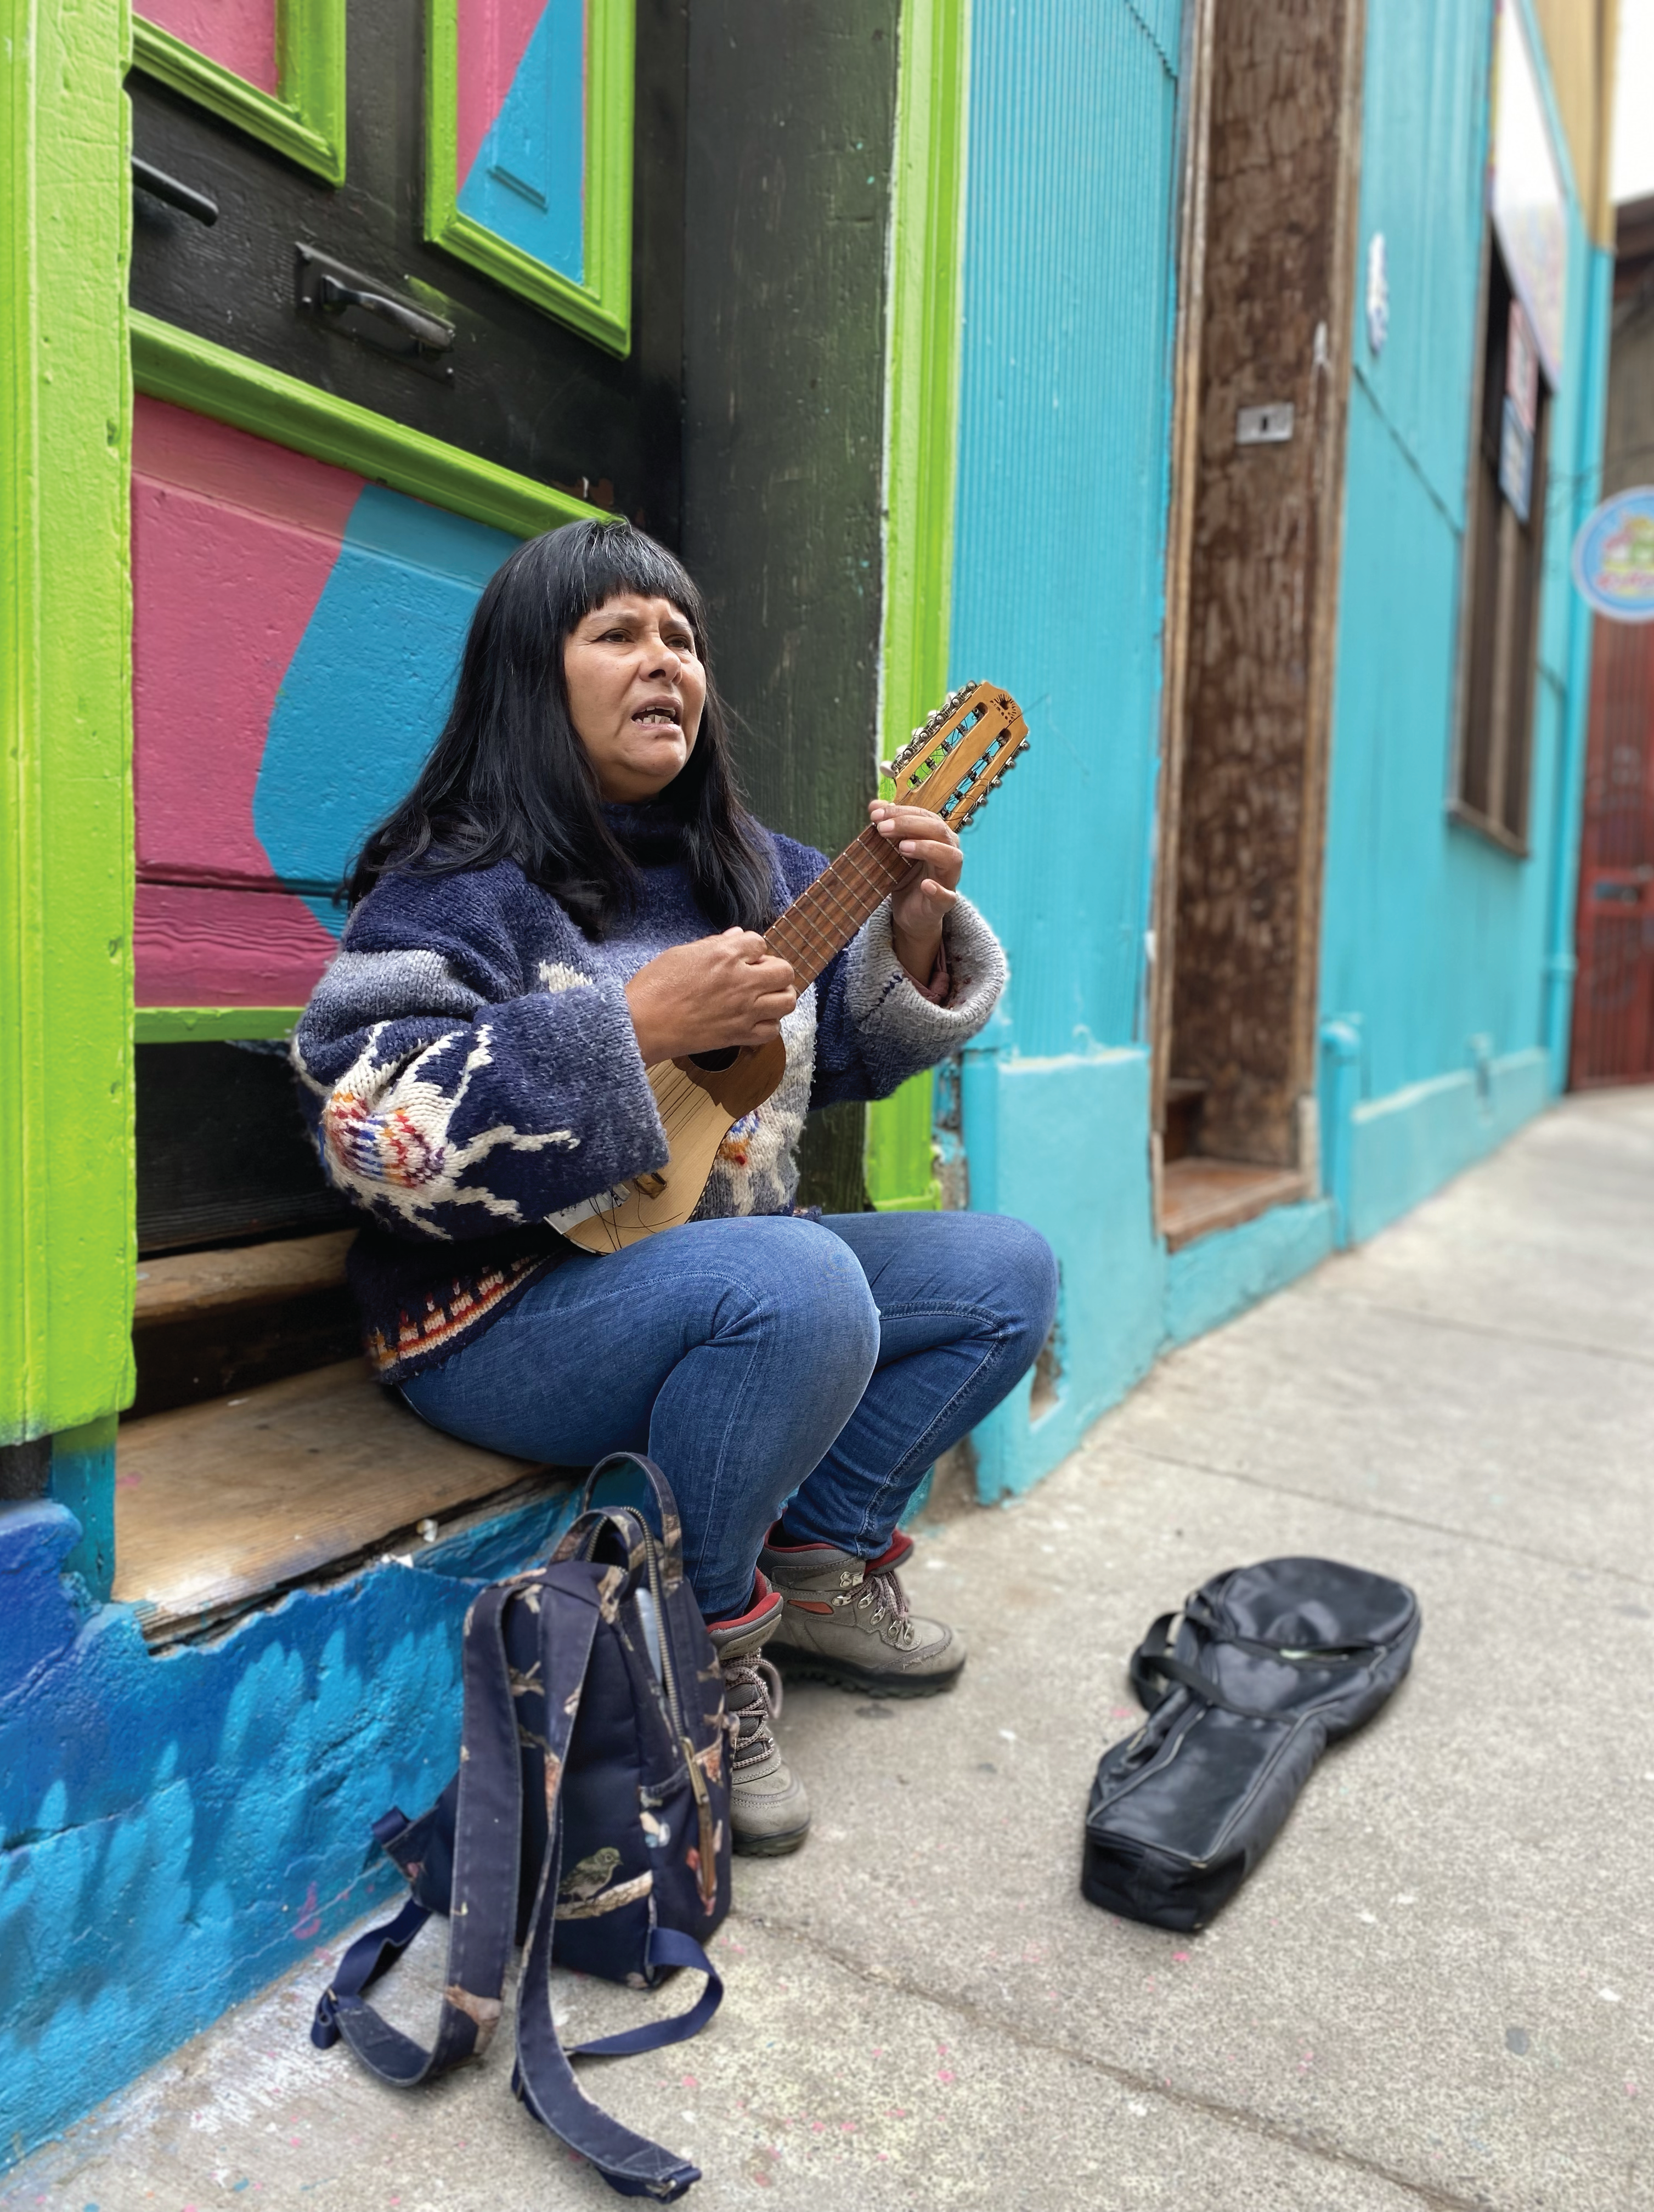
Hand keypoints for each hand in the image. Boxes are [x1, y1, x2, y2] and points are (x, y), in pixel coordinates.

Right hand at [624, 930, 797, 1064]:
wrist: (642, 1024)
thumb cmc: (654, 986)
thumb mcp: (681, 953)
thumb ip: (714, 943)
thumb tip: (736, 936)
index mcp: (725, 954)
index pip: (760, 942)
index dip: (752, 949)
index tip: (742, 957)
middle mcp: (741, 980)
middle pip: (784, 971)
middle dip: (774, 970)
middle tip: (759, 976)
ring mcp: (744, 1010)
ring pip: (786, 1001)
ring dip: (778, 997)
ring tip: (763, 998)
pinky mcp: (739, 1035)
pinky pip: (772, 1031)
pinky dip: (768, 1025)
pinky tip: (754, 1020)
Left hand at [870, 800, 962, 985]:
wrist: (910, 912)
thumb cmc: (905, 876)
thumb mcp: (893, 850)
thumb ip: (888, 827)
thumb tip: (875, 803)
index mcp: (937, 837)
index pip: (925, 816)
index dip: (901, 812)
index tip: (875, 814)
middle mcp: (948, 852)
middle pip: (938, 831)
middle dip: (909, 825)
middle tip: (883, 829)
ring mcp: (948, 877)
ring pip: (950, 857)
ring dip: (927, 848)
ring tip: (902, 848)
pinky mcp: (945, 902)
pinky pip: (947, 895)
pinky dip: (938, 890)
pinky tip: (925, 885)